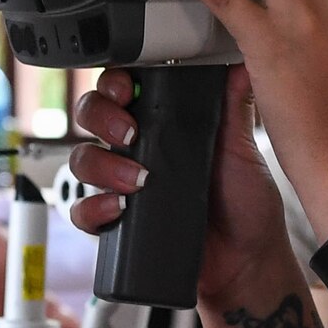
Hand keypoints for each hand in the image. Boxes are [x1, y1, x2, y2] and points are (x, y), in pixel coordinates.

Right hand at [68, 66, 290, 297]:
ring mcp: (122, 185)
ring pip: (82, 159)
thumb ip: (234, 107)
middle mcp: (136, 149)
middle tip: (129, 134)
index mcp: (163, 123)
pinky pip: (82, 210)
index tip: (128, 90)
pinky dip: (92, 208)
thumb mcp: (242, 149)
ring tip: (137, 180)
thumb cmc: (246, 204)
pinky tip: (118, 210)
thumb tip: (240, 65)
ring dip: (101, 165)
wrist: (246, 262)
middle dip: (101, 117)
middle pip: (90, 116)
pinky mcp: (115, 223)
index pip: (123, 89)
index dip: (115, 83)